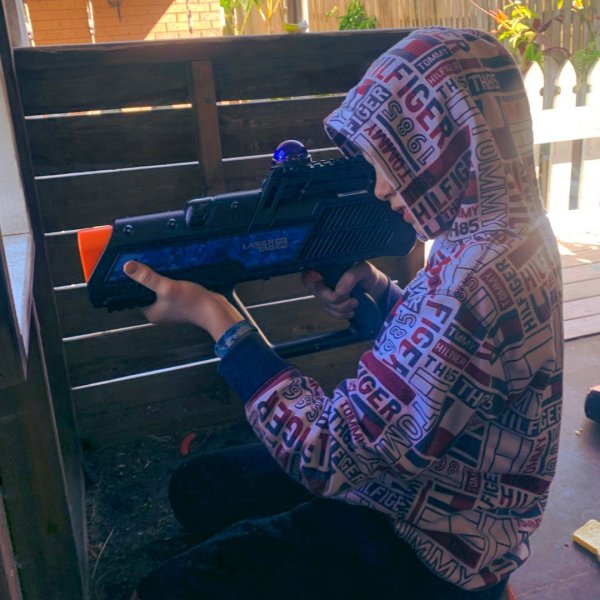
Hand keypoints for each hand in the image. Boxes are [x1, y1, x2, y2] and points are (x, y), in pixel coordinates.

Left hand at [123, 261, 242, 339]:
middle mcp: (159, 311)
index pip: (135, 295)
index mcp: (151, 312)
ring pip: (160, 289)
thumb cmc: (191, 303)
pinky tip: (171, 270)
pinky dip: (170, 280)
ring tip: (157, 263)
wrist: (215, 310)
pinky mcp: (181, 301)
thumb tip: (127, 267)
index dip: (132, 282)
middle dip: (147, 278)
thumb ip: (147, 278)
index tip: (130, 267)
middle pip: (148, 291)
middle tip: (144, 261)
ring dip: (159, 278)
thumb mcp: (167, 287)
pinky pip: (171, 288)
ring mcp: (171, 307)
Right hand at [301, 262, 388, 319]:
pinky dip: (342, 314)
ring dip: (341, 308)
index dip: (309, 280)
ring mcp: (329, 293)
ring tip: (356, 303)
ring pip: (325, 304)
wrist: (379, 291)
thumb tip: (338, 291)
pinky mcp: (334, 305)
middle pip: (316, 291)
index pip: (309, 273)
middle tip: (350, 299)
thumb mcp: (364, 270)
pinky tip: (352, 311)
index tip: (319, 283)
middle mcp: (326, 280)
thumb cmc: (370, 276)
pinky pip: (331, 312)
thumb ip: (351, 277)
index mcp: (330, 267)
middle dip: (332, 298)